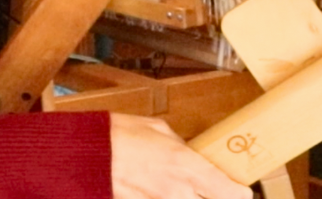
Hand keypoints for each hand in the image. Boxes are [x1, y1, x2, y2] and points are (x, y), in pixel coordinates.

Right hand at [110, 113, 251, 198]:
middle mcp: (176, 191)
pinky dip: (165, 196)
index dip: (238, 191)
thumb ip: (179, 146)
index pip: (229, 191)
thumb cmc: (115, 135)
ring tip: (171, 181)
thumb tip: (189, 153)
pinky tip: (156, 186)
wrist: (81, 155)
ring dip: (186, 194)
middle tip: (211, 186)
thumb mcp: (156, 129)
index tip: (240, 189)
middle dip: (213, 194)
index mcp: (185, 164)